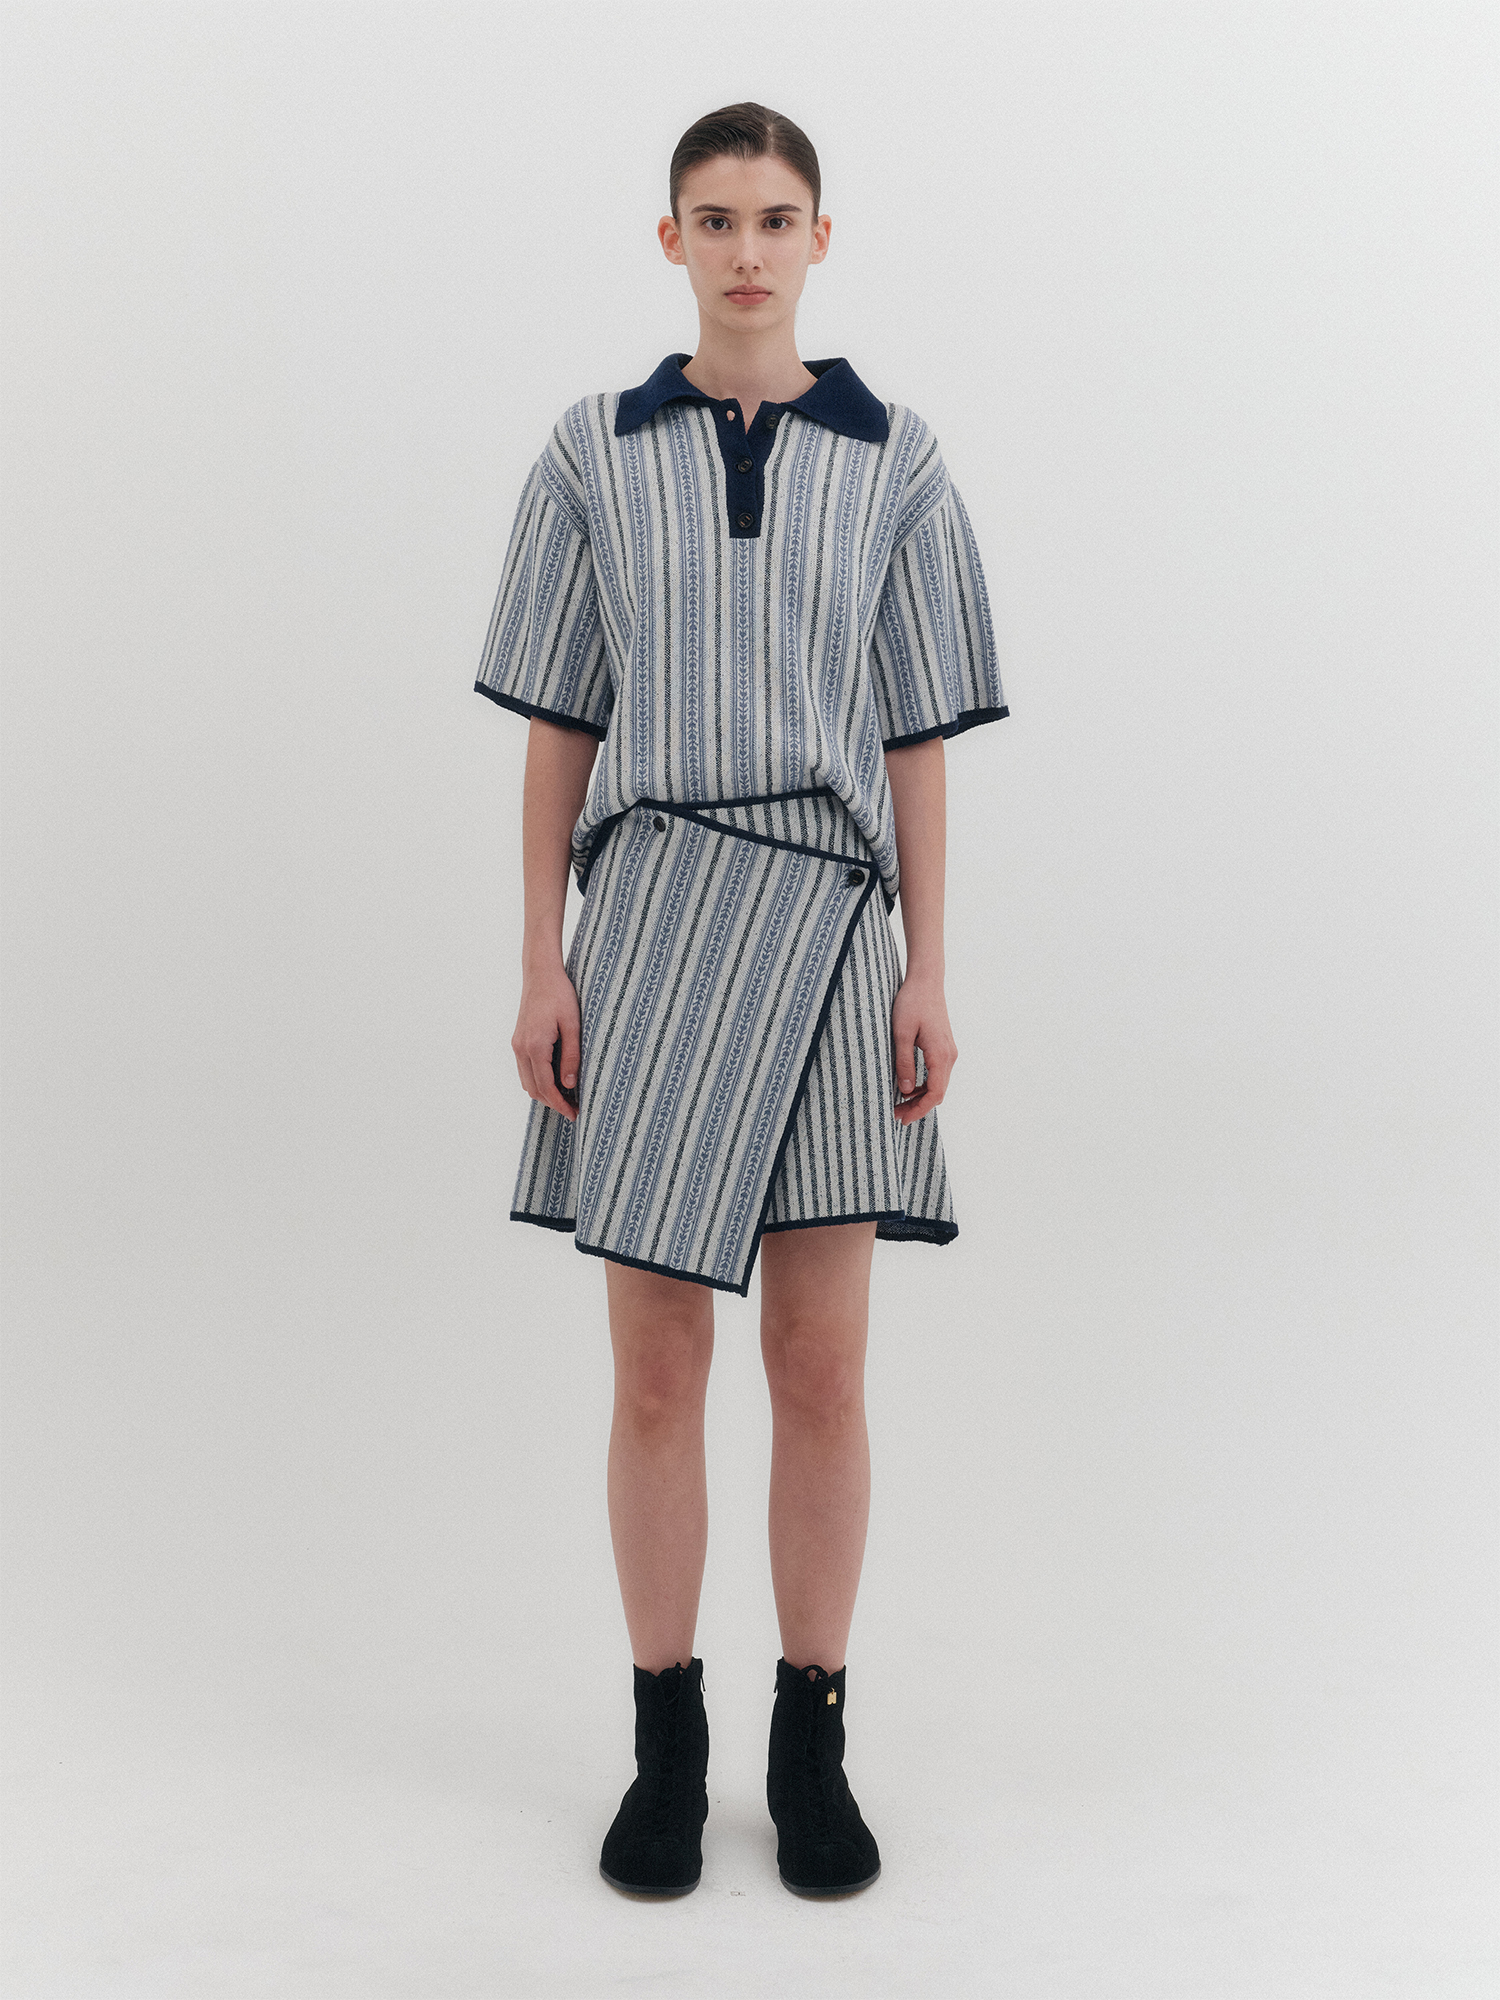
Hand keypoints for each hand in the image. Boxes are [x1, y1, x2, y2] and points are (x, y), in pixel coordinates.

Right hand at [512, 962, 581, 1121]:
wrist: (540, 973)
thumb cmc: (560, 995)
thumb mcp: (573, 1025)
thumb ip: (571, 1056)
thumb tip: (570, 1085)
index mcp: (535, 1046)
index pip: (546, 1086)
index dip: (560, 1104)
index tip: (574, 1114)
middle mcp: (521, 1048)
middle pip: (533, 1089)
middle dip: (552, 1102)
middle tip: (573, 1109)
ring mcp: (517, 1044)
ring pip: (527, 1081)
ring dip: (544, 1093)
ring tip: (567, 1097)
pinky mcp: (518, 1040)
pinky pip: (525, 1069)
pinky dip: (538, 1080)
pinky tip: (555, 1080)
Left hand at [891, 971, 955, 1125]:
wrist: (926, 981)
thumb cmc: (912, 1003)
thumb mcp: (901, 1033)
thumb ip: (904, 1062)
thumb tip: (905, 1090)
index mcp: (940, 1055)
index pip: (934, 1094)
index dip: (918, 1110)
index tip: (901, 1118)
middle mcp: (949, 1056)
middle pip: (938, 1093)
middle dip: (918, 1107)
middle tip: (896, 1114)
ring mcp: (949, 1051)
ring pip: (938, 1084)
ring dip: (921, 1097)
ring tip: (900, 1102)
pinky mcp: (944, 1047)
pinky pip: (938, 1073)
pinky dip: (925, 1085)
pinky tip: (908, 1086)